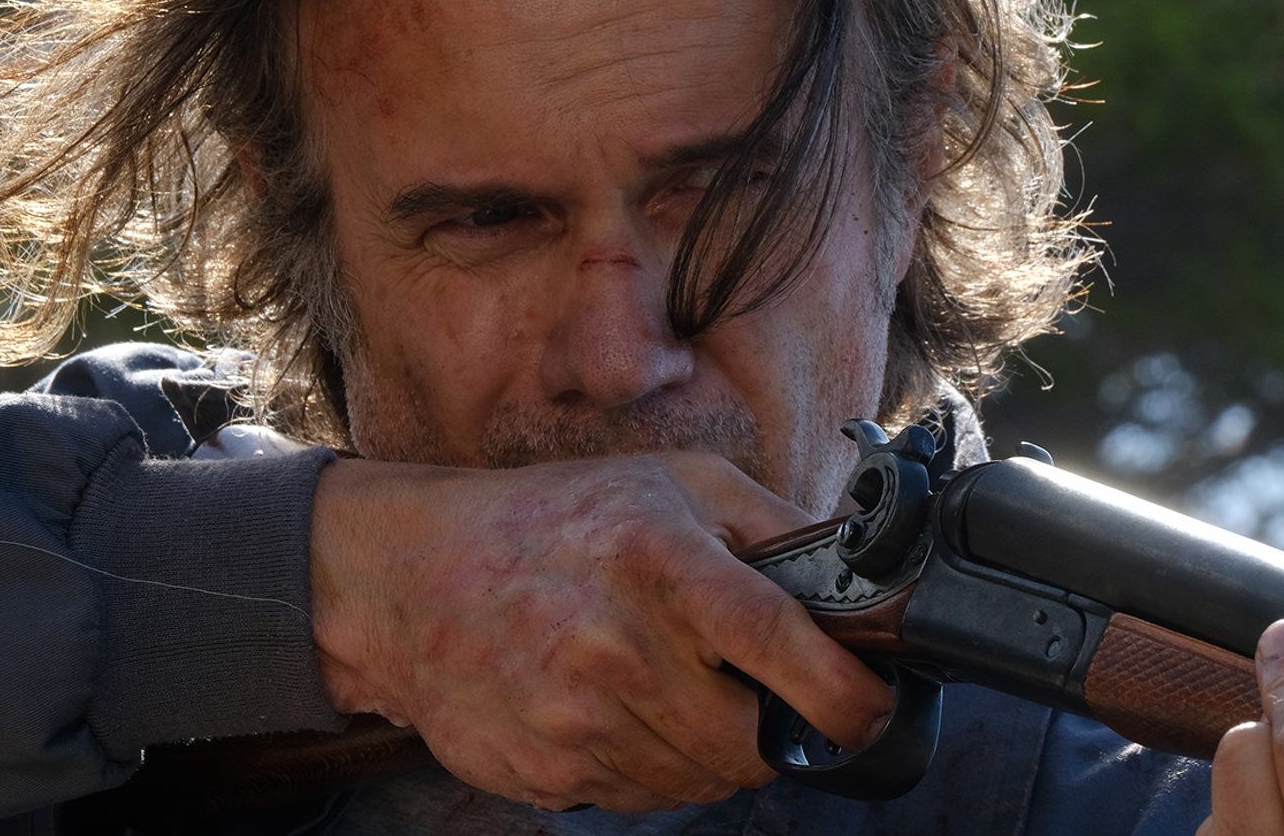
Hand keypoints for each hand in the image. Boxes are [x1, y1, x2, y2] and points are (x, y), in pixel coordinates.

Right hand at [308, 452, 892, 811]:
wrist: (414, 577)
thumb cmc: (559, 518)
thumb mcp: (677, 484)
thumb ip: (774, 527)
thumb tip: (864, 576)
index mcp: (662, 562)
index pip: (778, 644)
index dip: (843, 695)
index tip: (870, 713)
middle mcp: (618, 646)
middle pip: (748, 742)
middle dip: (771, 729)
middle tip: (751, 692)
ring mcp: (575, 719)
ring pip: (699, 780)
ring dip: (711, 752)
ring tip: (673, 689)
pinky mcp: (543, 770)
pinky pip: (640, 800)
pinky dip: (653, 768)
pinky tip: (622, 711)